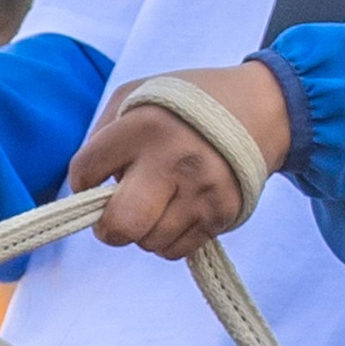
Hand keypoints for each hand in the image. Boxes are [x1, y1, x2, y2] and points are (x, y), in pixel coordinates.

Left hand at [67, 61, 291, 261]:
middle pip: (120, 225)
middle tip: (114, 216)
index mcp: (144, 126)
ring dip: (142, 230)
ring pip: (148, 243)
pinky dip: (166, 238)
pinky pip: (174, 250)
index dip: (82, 180)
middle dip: (107, 227)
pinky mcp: (222, 215)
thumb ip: (103, 133)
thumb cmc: (185, 105)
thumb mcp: (137, 94)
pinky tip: (176, 211)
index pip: (86, 171)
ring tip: (155, 203)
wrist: (261, 108)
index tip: (94, 177)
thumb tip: (85, 184)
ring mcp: (201, 192)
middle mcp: (173, 161)